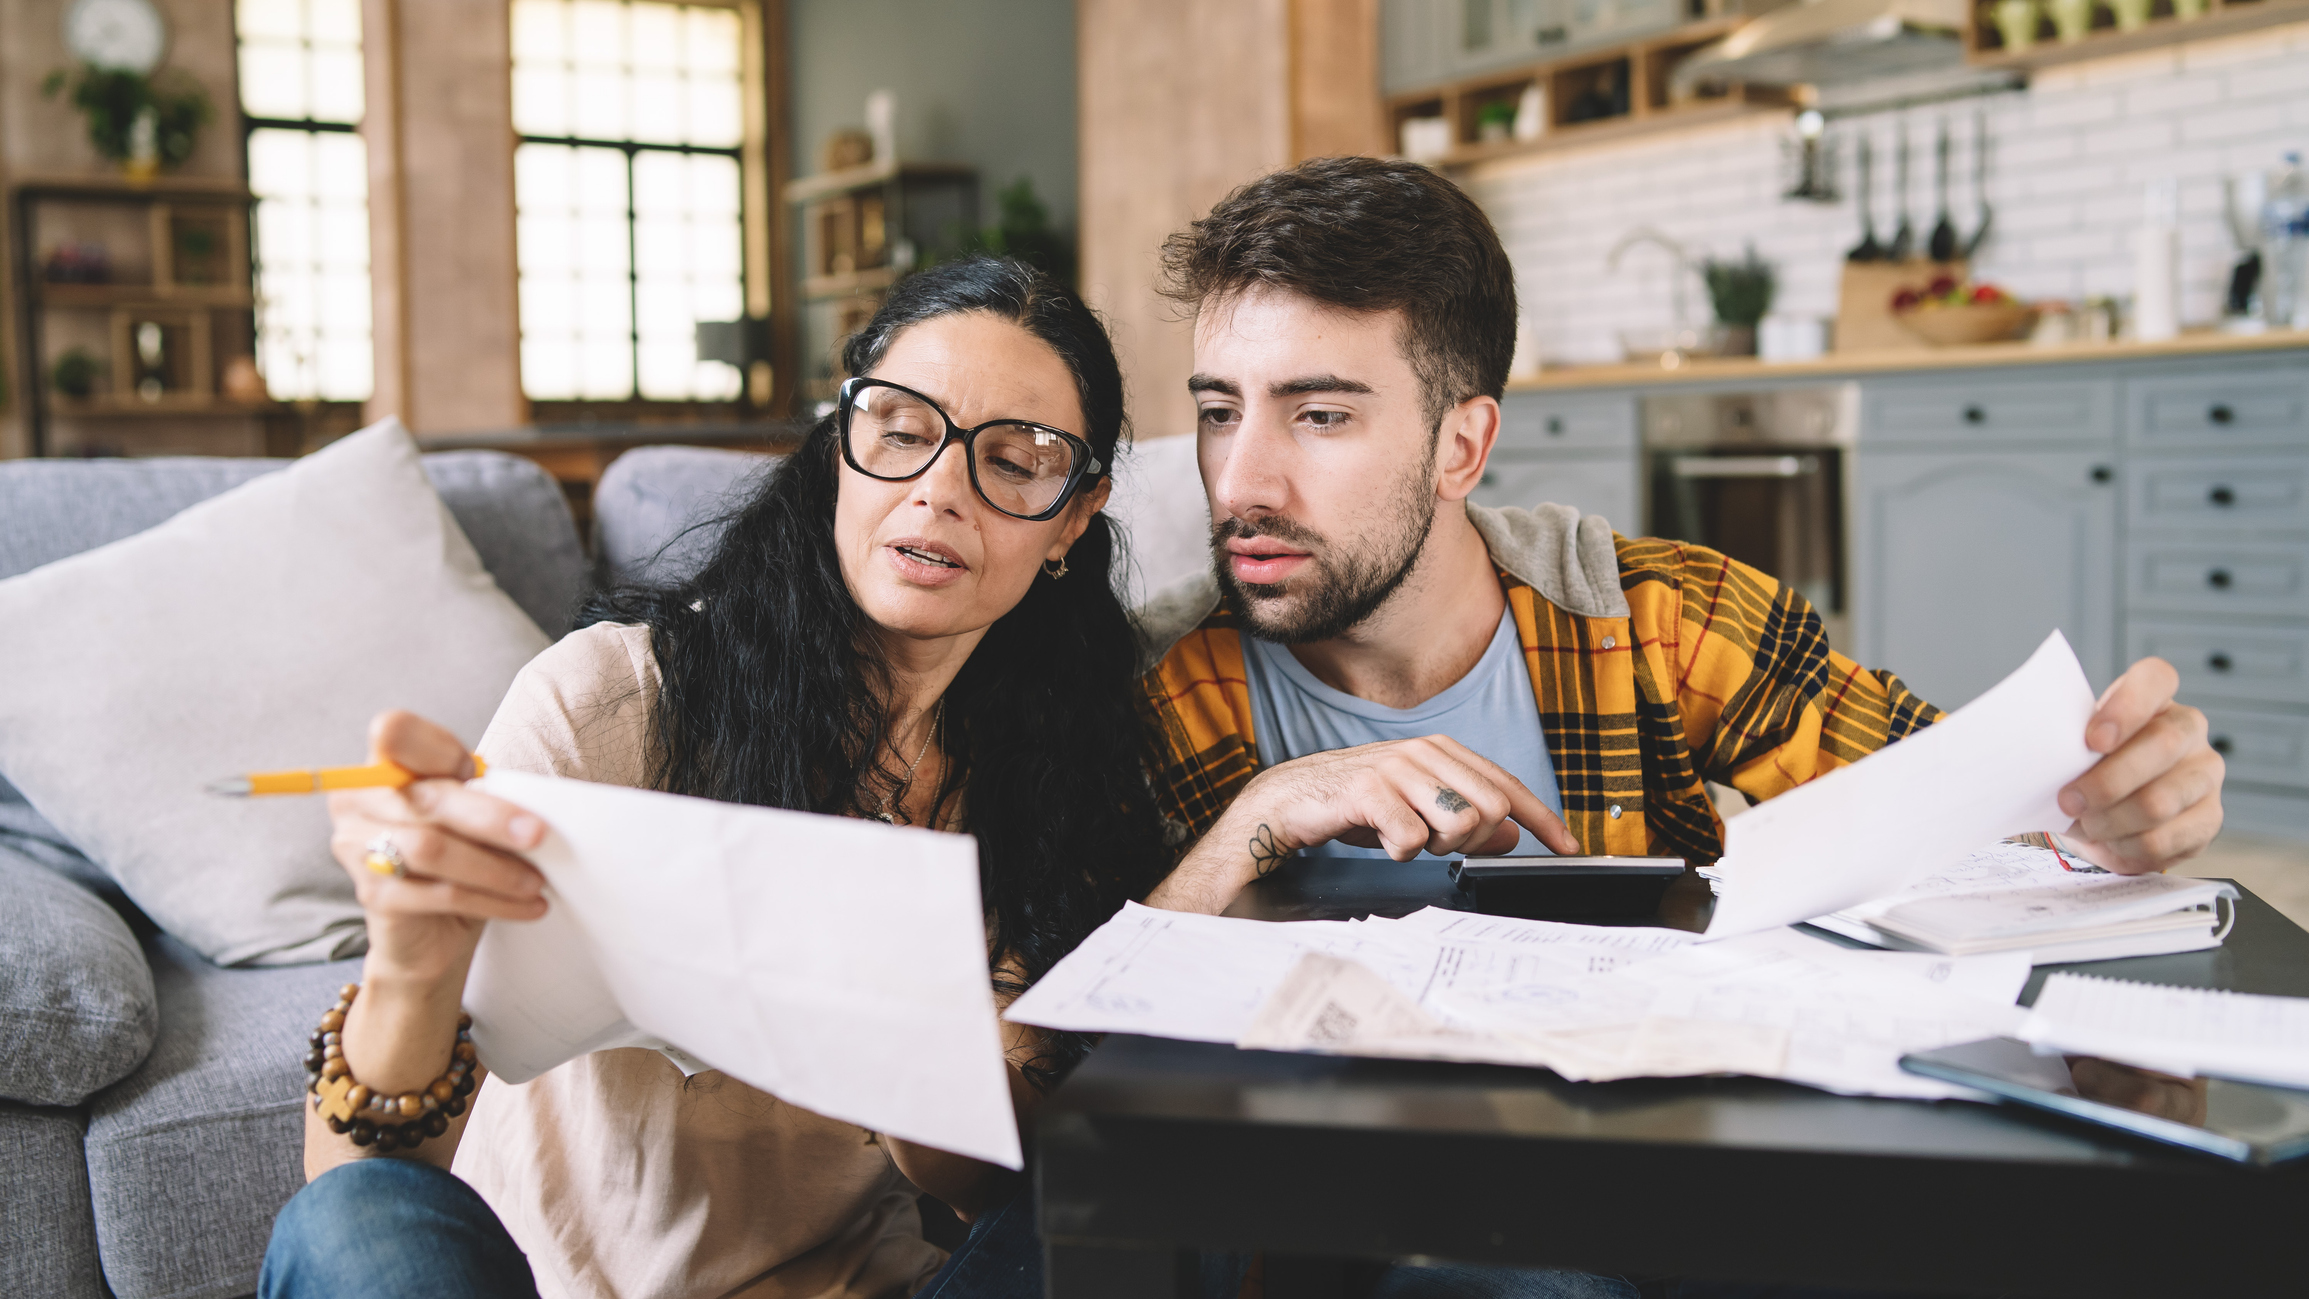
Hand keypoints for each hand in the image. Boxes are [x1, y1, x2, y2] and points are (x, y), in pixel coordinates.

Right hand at [326, 712, 550, 1097]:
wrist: (432, 935)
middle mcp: (358, 802)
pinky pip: (441, 894)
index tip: (479, 770)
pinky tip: (527, 906)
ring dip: (495, 867)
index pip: (394, 731)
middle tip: (539, 834)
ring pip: (432, 848)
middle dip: (491, 817)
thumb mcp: (470, 818)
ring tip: (536, 881)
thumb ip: (480, 797)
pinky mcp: (373, 896)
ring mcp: (356, 849)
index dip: (437, 746)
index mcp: (382, 767)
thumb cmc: (457, 861)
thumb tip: (530, 808)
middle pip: (427, 799)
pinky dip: (493, 901)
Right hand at [1236, 735, 1578, 864]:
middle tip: (1436, 843)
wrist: (1293, 799)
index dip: (1543, 818)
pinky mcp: (1370, 791)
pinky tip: (1381, 840)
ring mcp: (1398, 768)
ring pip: (1458, 825)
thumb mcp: (1420, 811)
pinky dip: (1400, 852)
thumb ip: (1467, 819)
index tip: (1568, 846)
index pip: (1508, 785)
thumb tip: (1514, 834)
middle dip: (1472, 841)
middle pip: (1491, 809)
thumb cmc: (1359, 804)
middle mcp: (1425, 752)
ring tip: (1405, 838)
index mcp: (1444, 751)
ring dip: (1435, 847)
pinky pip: (1412, 839)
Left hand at [2055, 658, 2223, 874]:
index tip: (2093, 740)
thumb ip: (2066, 745)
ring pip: (2160, 801)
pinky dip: (2126, 846)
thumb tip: (2043, 761)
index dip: (2127, 706)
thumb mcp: (2071, 751)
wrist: (2105, 819)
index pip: (2156, 678)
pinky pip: (2164, 838)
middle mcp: (2188, 729)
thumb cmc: (2086, 772)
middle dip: (2106, 782)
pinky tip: (2112, 841)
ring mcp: (2206, 773)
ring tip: (2087, 824)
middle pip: (2162, 745)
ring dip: (2111, 820)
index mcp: (2154, 699)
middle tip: (2069, 801)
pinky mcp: (2209, 818)